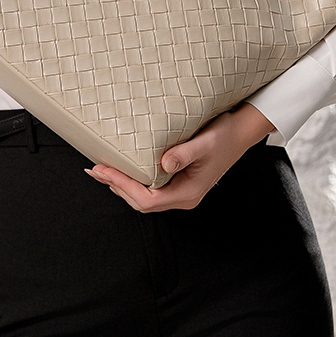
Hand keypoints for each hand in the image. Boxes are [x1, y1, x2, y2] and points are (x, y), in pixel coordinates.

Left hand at [84, 102, 275, 211]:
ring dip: (121, 184)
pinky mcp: (178, 181)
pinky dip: (132, 179)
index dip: (123, 186)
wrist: (240, 133)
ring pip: (144, 197)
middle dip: (116, 186)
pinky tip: (122, 169)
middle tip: (95, 170)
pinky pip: (150, 187)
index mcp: (188, 193)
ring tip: (101, 171)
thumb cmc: (224, 137)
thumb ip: (184, 154)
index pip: (147, 199)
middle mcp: (182, 197)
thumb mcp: (205, 143)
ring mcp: (180, 191)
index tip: (104, 170)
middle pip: (141, 202)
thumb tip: (164, 164)